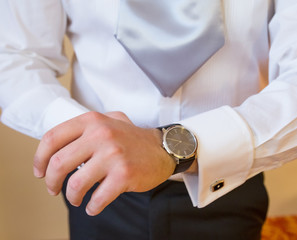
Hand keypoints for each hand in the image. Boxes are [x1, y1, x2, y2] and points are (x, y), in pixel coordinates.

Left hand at [33, 111, 174, 215]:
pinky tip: (94, 206)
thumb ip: (84, 127)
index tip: (39, 172)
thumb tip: (57, 145)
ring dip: (72, 197)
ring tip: (77, 199)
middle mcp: (101, 135)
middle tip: (54, 189)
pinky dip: (92, 207)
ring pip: (75, 184)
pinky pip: (98, 198)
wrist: (163, 148)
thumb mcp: (109, 121)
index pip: (52, 138)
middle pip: (58, 164)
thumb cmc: (133, 138)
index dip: (40, 159)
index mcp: (92, 121)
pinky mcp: (124, 174)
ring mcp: (113, 155)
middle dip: (51, 182)